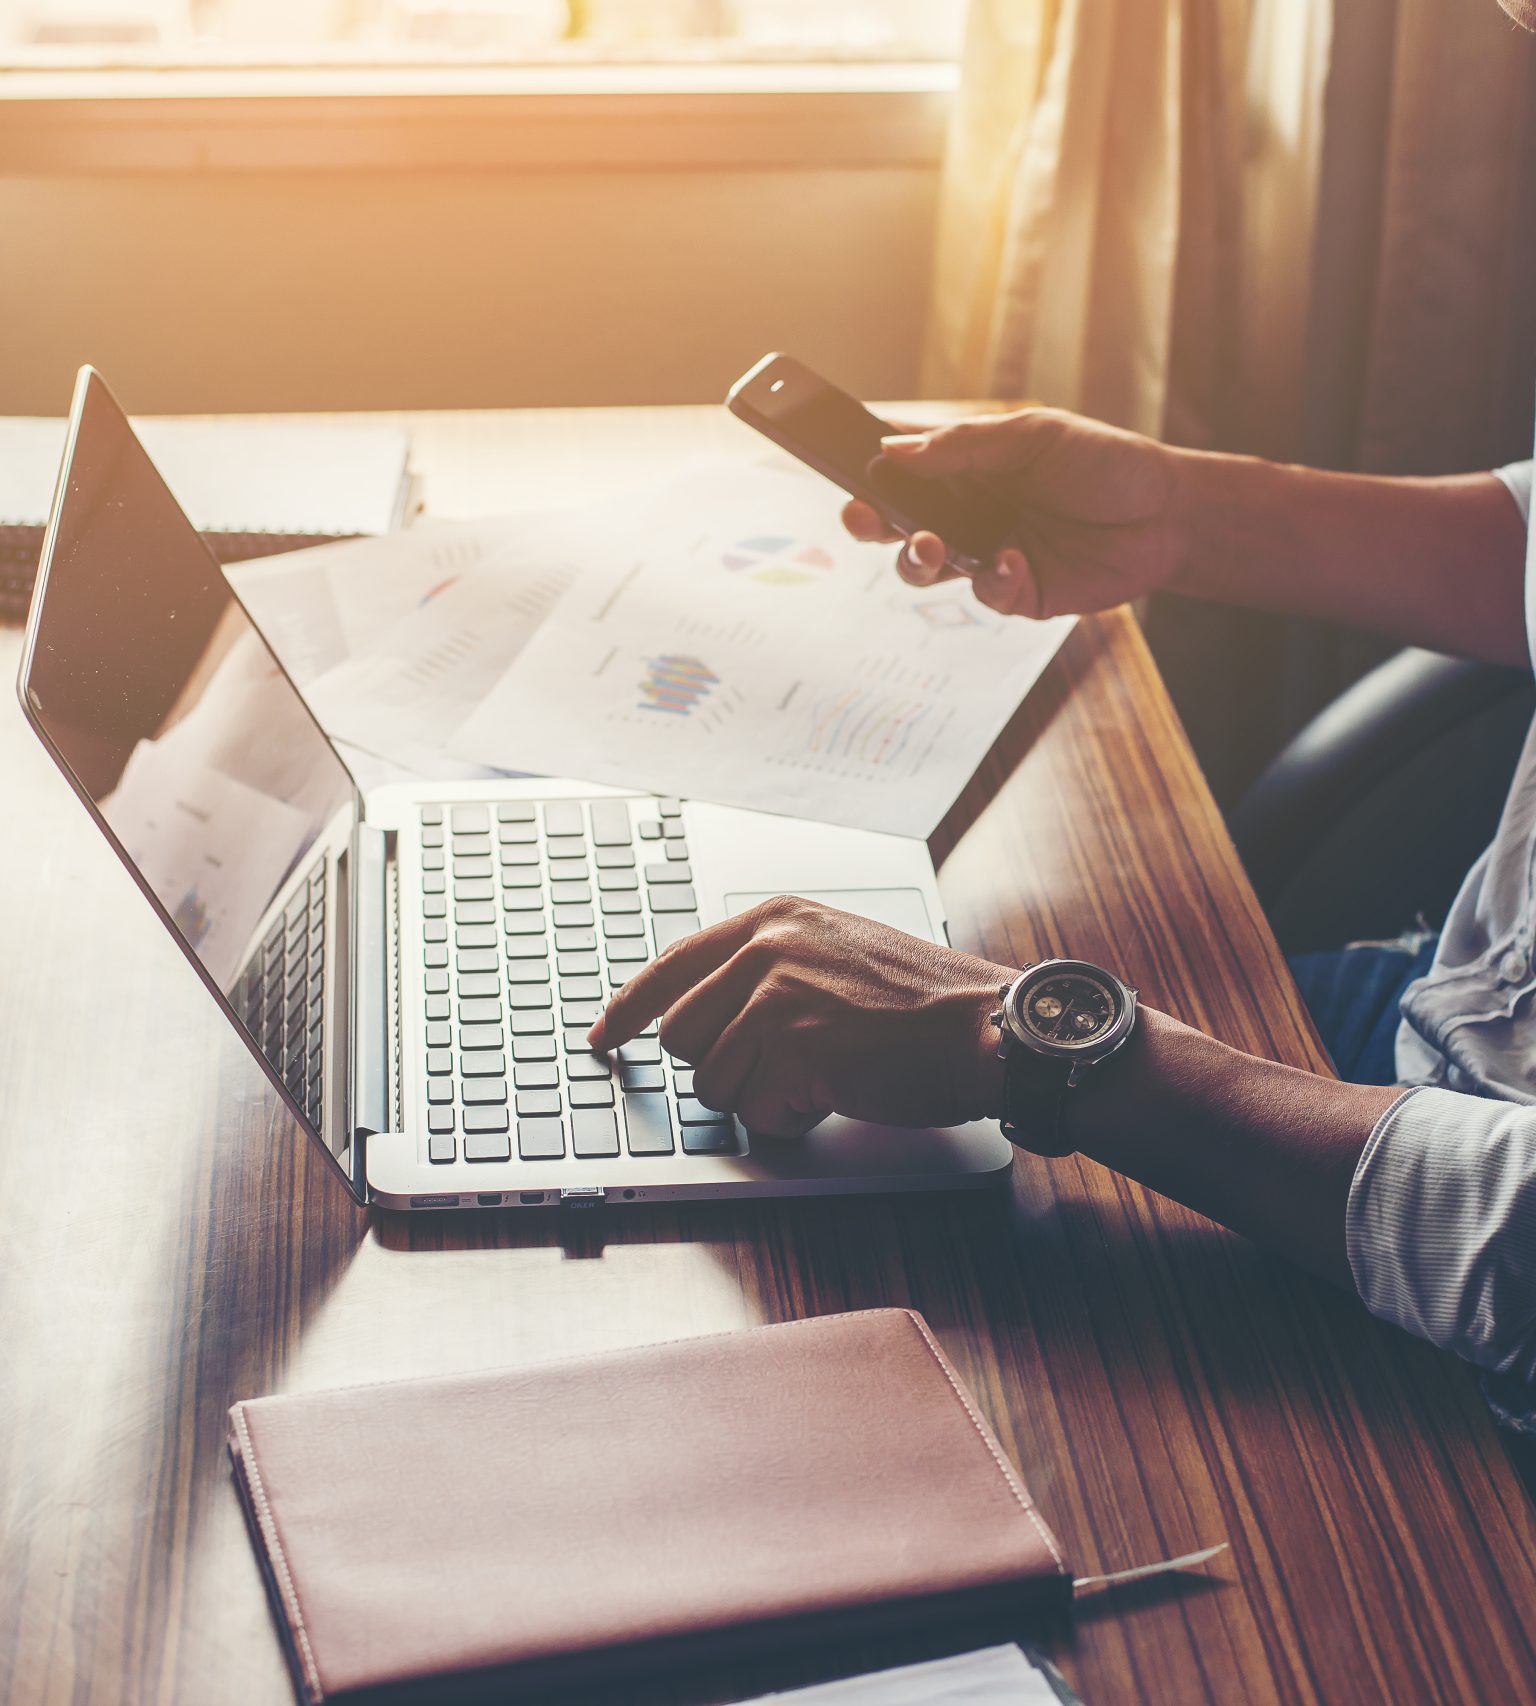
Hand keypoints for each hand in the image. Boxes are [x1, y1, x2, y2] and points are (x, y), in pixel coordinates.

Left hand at [586, 897, 1010, 1137]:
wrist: (985, 1025)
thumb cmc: (923, 999)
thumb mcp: (835, 949)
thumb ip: (770, 965)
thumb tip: (706, 1011)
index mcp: (772, 919)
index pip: (669, 966)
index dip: (627, 1010)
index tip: (604, 1037)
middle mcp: (765, 949)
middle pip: (681, 1036)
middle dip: (724, 1066)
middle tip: (783, 1066)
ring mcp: (776, 998)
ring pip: (713, 1083)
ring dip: (762, 1096)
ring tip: (822, 1073)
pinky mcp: (793, 1050)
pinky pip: (754, 1113)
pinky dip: (791, 1118)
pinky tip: (835, 1092)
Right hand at [841, 407, 1185, 618]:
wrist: (1167, 513)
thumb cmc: (1104, 464)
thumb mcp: (1033, 437)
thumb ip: (964, 447)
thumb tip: (894, 450)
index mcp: (964, 469)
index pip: (900, 467)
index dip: (865, 467)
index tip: (837, 461)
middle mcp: (966, 514)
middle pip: (894, 525)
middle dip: (870, 522)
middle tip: (864, 517)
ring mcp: (986, 555)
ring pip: (924, 567)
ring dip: (916, 558)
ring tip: (931, 545)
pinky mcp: (1017, 593)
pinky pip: (984, 593)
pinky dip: (992, 579)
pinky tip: (1013, 560)